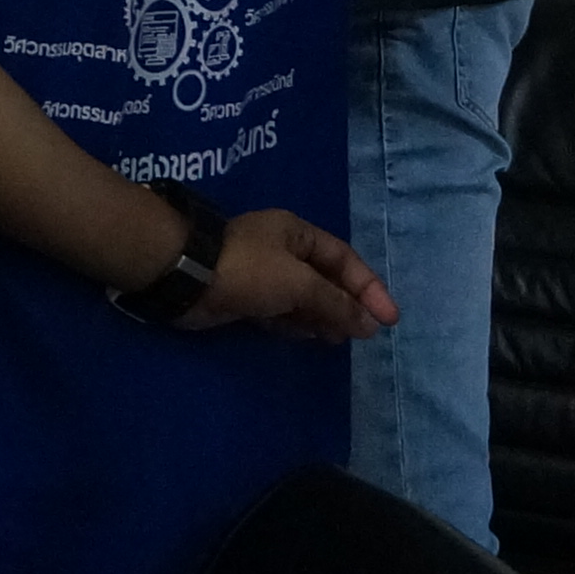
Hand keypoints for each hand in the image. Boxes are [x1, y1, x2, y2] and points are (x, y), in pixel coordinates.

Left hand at [185, 209, 397, 343]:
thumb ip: (335, 302)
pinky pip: (282, 312)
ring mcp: (263, 275)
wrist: (185, 277)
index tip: (388, 319)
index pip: (344, 259)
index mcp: (297, 234)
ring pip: (304, 298)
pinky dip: (298, 324)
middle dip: (347, 305)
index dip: (369, 288)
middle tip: (365, 334)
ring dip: (324, 317)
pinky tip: (311, 337)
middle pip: (326, 279)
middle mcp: (282, 251)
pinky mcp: (246, 299)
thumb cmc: (248, 269)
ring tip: (342, 339)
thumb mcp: (299, 282)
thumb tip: (369, 324)